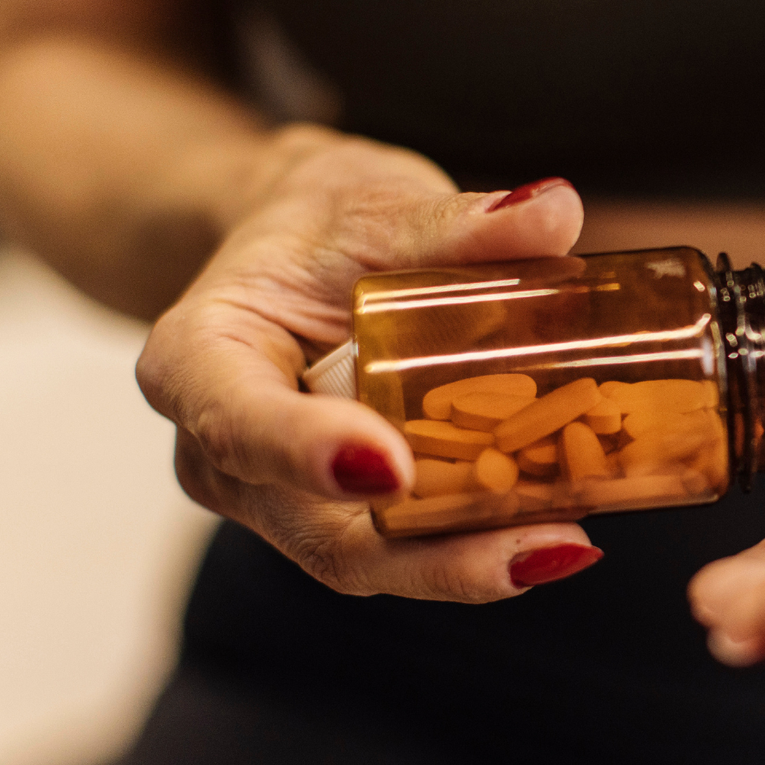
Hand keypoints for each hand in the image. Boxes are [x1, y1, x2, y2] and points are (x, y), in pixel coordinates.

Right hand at [136, 126, 600, 600]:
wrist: (307, 254)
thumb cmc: (321, 227)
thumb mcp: (373, 202)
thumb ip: (451, 220)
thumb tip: (551, 211)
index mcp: (198, 362)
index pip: (239, 421)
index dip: (306, 454)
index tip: (391, 468)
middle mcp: (228, 454)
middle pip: (317, 532)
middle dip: (428, 557)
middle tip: (538, 545)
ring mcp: (289, 499)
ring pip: (373, 557)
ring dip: (471, 562)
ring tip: (566, 545)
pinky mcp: (353, 517)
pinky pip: (413, 543)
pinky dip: (483, 541)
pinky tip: (562, 529)